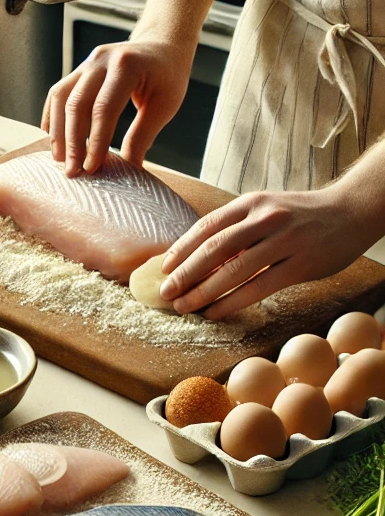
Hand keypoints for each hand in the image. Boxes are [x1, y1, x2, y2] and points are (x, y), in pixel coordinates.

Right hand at [42, 36, 192, 176]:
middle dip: (72, 142)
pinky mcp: (78, 70)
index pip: (104, 109)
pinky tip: (53, 138)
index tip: (92, 168)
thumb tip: (127, 168)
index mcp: (126, 66)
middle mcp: (101, 61)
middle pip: (76, 104)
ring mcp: (86, 63)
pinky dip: (52, 116)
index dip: (95, 141)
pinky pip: (57, 93)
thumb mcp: (164, 106)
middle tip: (72, 171)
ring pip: (60, 98)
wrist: (161, 45)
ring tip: (60, 159)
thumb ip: (142, 135)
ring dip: (57, 131)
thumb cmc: (167, 77)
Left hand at [159, 186, 370, 318]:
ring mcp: (284, 241)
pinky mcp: (301, 264)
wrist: (351, 211)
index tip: (163, 268)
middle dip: (186, 273)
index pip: (207, 227)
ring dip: (204, 292)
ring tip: (184, 306)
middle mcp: (265, 219)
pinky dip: (232, 302)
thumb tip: (196, 258)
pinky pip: (259, 287)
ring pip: (234, 270)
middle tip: (166, 292)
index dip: (182, 249)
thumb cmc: (299, 216)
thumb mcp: (265, 210)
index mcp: (250, 203)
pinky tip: (214, 312)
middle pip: (215, 249)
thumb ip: (236, 229)